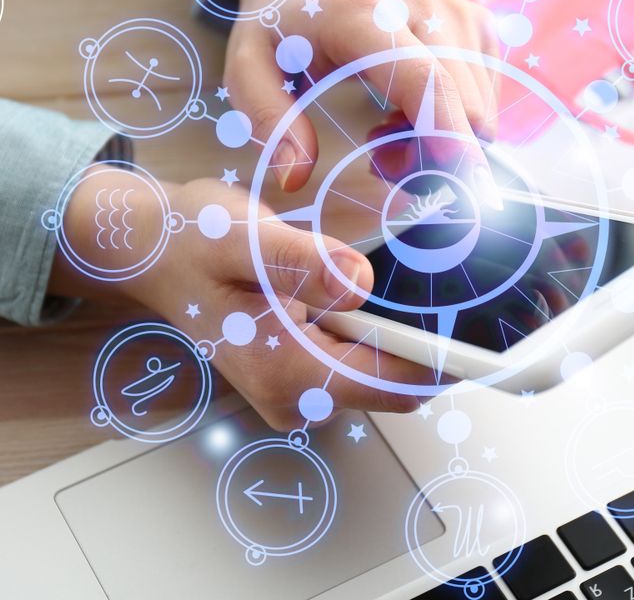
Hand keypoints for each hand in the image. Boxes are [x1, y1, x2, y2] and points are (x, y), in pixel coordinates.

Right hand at [49, 168, 429, 429]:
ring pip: (382, 374)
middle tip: (458, 282)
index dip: (447, 356)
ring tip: (418, 280)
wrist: (146, 250)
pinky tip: (376, 291)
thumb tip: (360, 281)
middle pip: (398, 385)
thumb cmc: (188, 240)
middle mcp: (293, 395)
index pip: (397, 384)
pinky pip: (360, 362)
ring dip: (404, 334)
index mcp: (286, 371)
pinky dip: (377, 331)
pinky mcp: (297, 372)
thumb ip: (303, 263)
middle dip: (431, 342)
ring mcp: (295, 389)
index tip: (486, 319)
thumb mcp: (243, 237)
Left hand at [223, 0, 500, 192]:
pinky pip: (485, 99)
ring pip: (478, 110)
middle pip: (458, 106)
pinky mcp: (478, 23)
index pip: (421, 78)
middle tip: (379, 157)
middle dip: (429, 157)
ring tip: (388, 127)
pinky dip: (455, 119)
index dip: (446, 132)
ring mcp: (458, 11)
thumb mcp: (249, 65)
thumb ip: (268, 118)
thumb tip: (294, 177)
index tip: (462, 183)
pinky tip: (411, 108)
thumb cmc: (284, 22)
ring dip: (441, 140)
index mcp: (362, 13)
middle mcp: (423, 5)